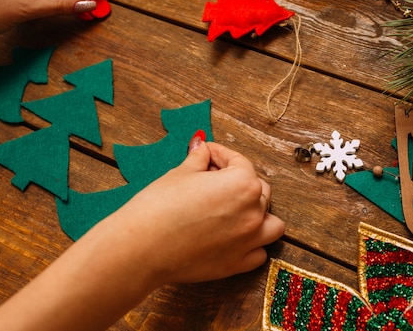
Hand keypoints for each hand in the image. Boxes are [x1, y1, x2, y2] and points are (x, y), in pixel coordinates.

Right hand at [105, 137, 285, 284]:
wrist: (142, 247)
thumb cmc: (159, 206)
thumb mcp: (180, 173)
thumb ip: (200, 159)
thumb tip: (203, 148)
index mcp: (242, 184)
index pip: (239, 162)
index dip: (220, 155)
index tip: (207, 155)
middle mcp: (252, 212)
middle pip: (258, 190)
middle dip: (238, 181)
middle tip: (213, 180)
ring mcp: (249, 240)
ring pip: (271, 223)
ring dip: (259, 214)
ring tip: (236, 210)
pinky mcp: (237, 264)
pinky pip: (259, 252)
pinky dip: (252, 244)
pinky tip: (233, 237)